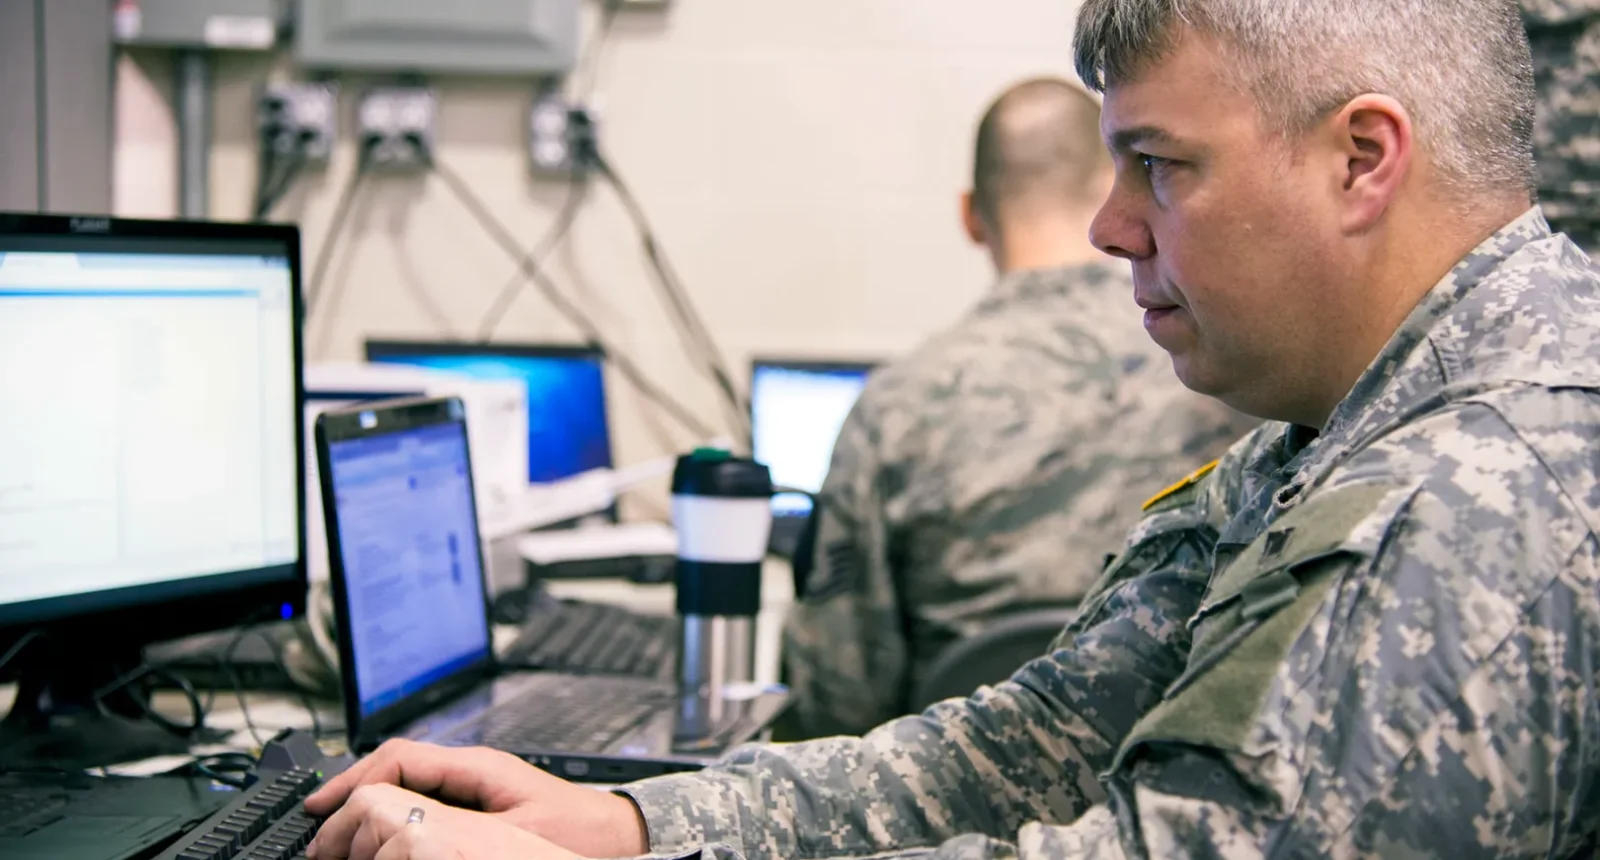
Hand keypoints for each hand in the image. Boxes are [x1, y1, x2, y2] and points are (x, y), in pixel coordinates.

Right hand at [305, 784, 578, 859]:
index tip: (321, 804)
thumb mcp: (510, 830)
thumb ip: (458, 823)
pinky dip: (395, 809)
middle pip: (395, 764)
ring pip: (407, 779)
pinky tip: (378, 830)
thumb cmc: (579, 832)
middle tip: (314, 821)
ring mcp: (475, 780)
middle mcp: (472, 766)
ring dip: (369, 800)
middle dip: (350, 788)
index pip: (399, 757)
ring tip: (335, 828)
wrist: (618, 833)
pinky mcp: (480, 797)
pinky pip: (425, 795)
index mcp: (477, 765)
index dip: (353, 778)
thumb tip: (405, 822)